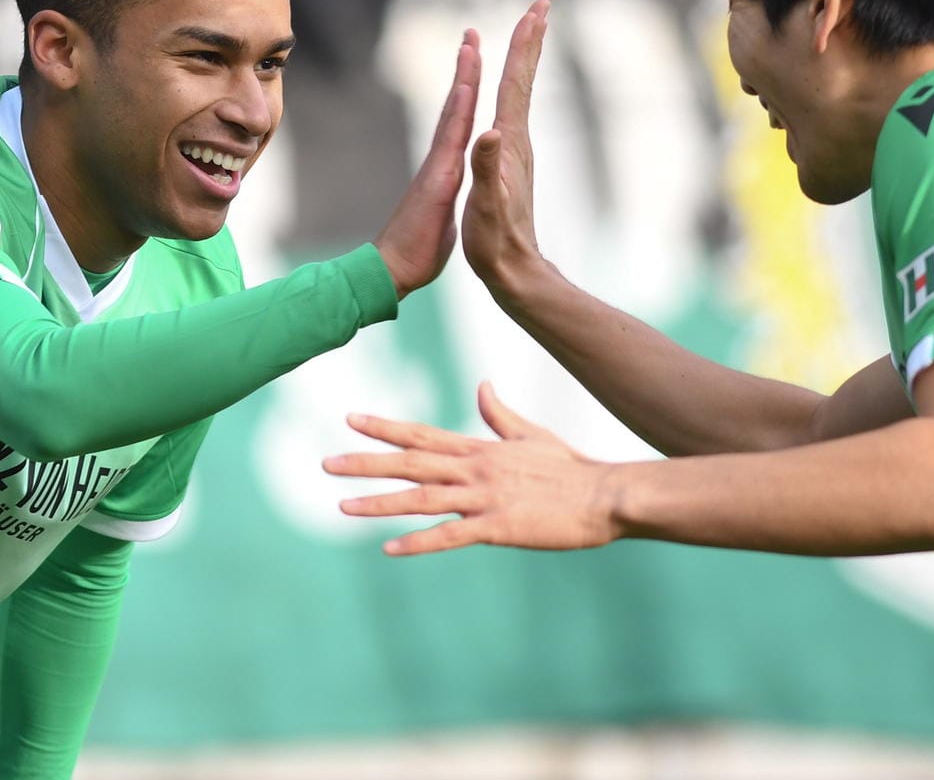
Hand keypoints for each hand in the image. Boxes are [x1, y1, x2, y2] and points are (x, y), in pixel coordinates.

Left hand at [324, 382, 620, 555]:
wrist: (607, 495)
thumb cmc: (572, 468)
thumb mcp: (532, 435)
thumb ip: (500, 414)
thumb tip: (482, 385)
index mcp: (480, 448)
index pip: (422, 434)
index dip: (384, 427)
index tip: (350, 419)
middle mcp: (475, 468)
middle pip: (411, 463)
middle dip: (366, 462)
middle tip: (327, 463)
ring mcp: (485, 497)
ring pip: (421, 498)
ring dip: (380, 503)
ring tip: (342, 505)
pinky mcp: (498, 526)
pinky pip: (449, 536)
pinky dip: (418, 542)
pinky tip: (388, 548)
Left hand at [372, 25, 480, 298]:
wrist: (392, 271)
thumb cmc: (414, 254)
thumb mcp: (433, 222)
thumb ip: (441, 191)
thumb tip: (449, 166)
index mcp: (443, 169)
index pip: (457, 118)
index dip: (466, 85)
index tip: (473, 51)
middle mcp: (440, 162)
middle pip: (455, 107)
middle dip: (466, 70)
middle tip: (472, 35)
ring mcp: (439, 169)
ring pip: (454, 118)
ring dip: (464, 85)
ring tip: (471, 57)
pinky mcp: (440, 180)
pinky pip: (453, 138)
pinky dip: (462, 115)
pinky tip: (468, 108)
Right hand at [461, 0, 548, 297]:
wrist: (514, 271)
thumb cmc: (496, 241)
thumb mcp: (486, 206)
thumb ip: (487, 169)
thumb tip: (490, 132)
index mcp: (509, 143)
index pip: (516, 84)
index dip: (522, 46)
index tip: (533, 11)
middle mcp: (517, 140)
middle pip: (524, 80)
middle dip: (530, 41)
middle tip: (540, 6)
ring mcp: (516, 151)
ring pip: (520, 93)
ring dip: (523, 61)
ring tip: (526, 36)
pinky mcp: (511, 163)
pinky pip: (513, 112)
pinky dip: (513, 90)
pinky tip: (510, 91)